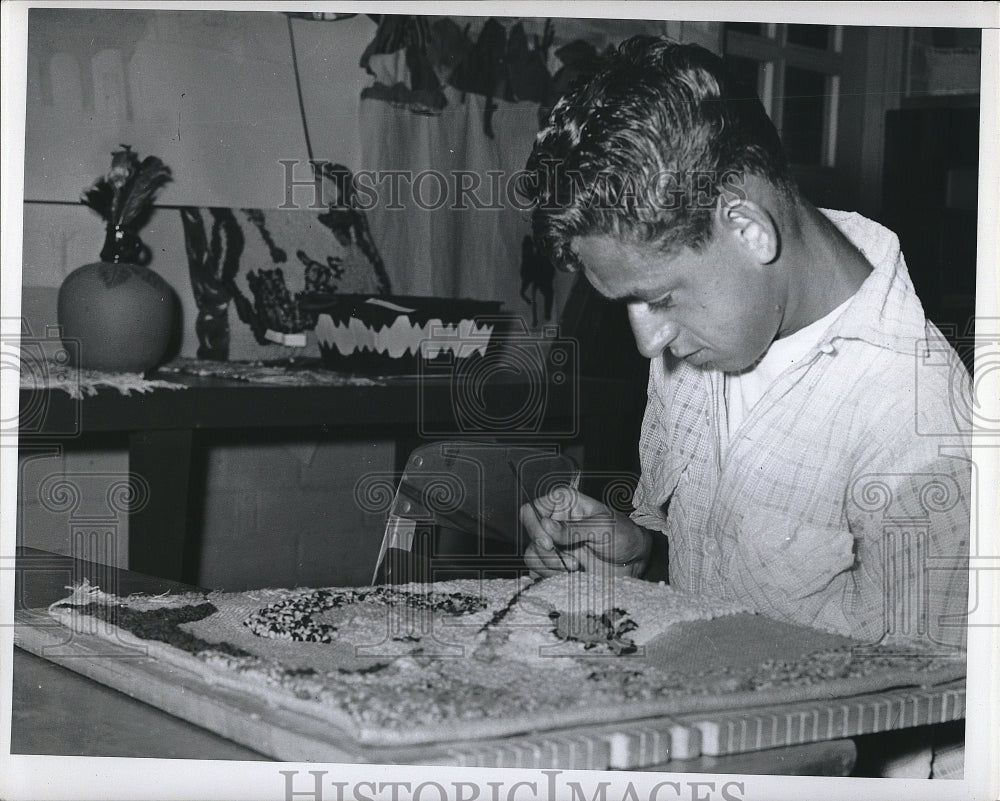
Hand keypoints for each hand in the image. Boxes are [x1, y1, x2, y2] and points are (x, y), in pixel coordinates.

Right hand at [519, 487, 651, 577]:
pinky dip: (552, 576)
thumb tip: (546, 525)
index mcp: (563, 503)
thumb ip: (573, 528)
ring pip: (532, 555)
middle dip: (547, 552)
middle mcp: (554, 521)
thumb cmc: (623, 535)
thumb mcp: (602, 528)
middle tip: (570, 560)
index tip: (548, 543)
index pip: (531, 509)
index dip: (534, 527)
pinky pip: (539, 571)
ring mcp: (554, 543)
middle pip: (529, 536)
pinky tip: (571, 575)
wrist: (634, 561)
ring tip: (576, 566)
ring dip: (551, 566)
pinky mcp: (555, 562)